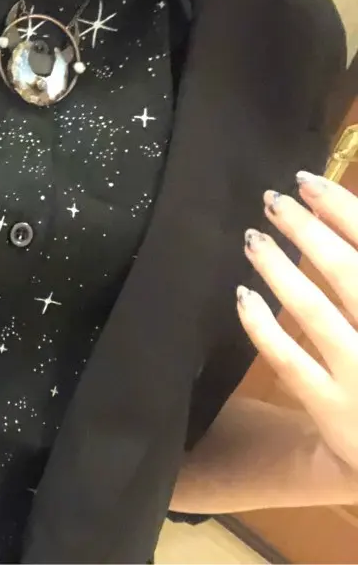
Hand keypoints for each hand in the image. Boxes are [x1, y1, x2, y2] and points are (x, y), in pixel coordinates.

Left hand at [238, 171, 357, 475]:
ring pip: (314, 311)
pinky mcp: (334, 408)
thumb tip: (338, 220)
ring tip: (253, 238)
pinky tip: (242, 295)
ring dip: (280, 268)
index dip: (343, 209)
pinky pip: (288, 360)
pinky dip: (262, 325)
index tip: (307, 180)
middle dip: (307, 229)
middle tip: (271, 200)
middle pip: (346, 271)